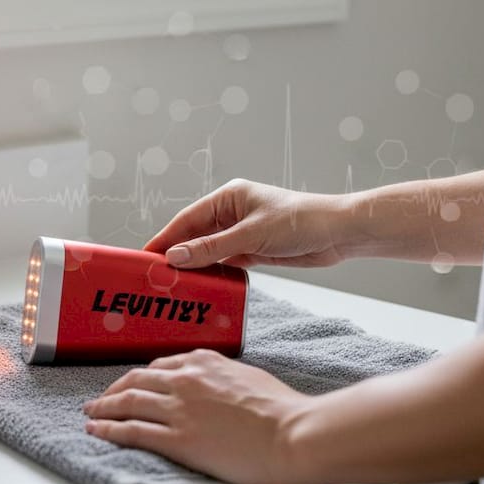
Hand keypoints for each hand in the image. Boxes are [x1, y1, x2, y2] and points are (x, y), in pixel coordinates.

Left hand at [83, 349, 311, 483]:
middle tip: (101, 398)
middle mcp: (185, 380)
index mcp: (204, 362)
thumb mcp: (248, 376)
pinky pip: (132, 431)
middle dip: (114, 389)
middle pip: (136, 380)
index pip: (160, 364)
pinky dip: (109, 429)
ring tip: (91, 413)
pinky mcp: (177, 438)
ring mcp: (179, 408)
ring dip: (104, 407)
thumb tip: (216, 382)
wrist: (293, 434)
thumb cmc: (282, 409)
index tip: (132, 382)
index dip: (141, 375)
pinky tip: (97, 431)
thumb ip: (223, 376)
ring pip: (128, 402)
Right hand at [146, 179, 350, 269]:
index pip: (187, 219)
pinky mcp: (253, 250)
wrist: (339, 233)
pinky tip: (200, 285)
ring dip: (193, 266)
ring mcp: (242, 232)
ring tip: (172, 285)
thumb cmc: (299, 222)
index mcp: (228, 197)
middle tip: (154, 276)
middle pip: (194, 235)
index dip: (165, 238)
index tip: (144, 256)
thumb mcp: (250, 236)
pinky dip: (213, 273)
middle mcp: (231, 213)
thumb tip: (175, 257)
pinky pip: (224, 262)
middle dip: (175, 254)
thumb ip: (212, 248)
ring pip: (208, 250)